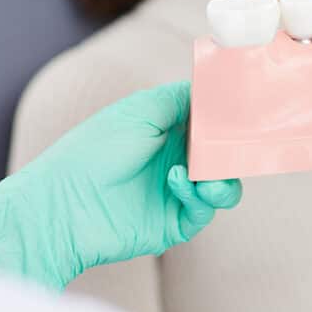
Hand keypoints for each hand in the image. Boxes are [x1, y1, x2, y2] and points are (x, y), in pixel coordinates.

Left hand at [0, 82, 241, 290]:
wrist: (66, 203)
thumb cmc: (94, 150)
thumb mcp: (140, 111)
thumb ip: (180, 98)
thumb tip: (211, 88)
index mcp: (165, 132)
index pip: (208, 124)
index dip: (227, 120)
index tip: (246, 112)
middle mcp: (174, 161)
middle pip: (221, 157)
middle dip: (232, 152)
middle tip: (236, 146)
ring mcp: (175, 194)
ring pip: (221, 188)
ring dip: (222, 180)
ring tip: (208, 176)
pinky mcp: (174, 223)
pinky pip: (203, 210)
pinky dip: (198, 195)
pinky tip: (177, 182)